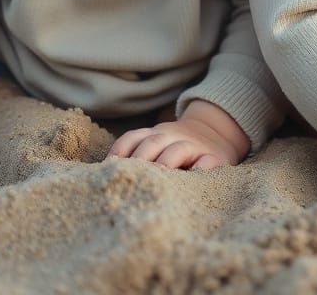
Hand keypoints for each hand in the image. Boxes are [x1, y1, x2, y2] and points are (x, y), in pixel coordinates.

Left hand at [105, 99, 249, 169]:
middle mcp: (172, 137)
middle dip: (140, 159)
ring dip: (166, 163)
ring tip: (157, 181)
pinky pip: (208, 162)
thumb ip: (134, 156)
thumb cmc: (174, 149)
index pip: (133, 138)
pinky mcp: (215, 158)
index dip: (120, 151)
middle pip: (153, 143)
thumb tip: (100, 178)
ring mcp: (195, 146)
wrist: (216, 134)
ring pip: (178, 150)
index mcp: (155, 135)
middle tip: (130, 179)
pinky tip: (192, 180)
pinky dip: (200, 170)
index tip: (107, 169)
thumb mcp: (155, 145)